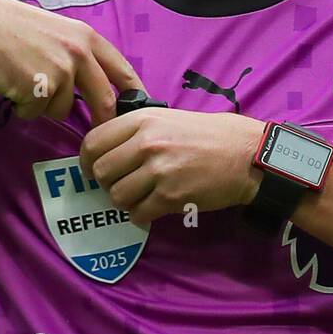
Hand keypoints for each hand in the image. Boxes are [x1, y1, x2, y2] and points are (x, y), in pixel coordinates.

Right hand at [0, 0, 145, 123]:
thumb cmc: (12, 26)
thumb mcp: (57, 29)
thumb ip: (78, 53)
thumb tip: (93, 82)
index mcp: (87, 38)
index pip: (123, 70)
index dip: (134, 93)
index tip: (140, 108)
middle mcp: (79, 54)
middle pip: (104, 100)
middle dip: (101, 121)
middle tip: (95, 133)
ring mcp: (60, 72)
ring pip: (63, 109)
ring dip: (44, 106)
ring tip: (24, 82)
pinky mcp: (38, 90)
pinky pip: (36, 113)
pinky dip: (24, 108)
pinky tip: (11, 86)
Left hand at [79, 108, 265, 227]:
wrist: (246, 154)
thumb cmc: (208, 135)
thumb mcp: (168, 118)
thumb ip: (136, 131)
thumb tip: (106, 151)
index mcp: (142, 120)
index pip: (93, 142)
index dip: (86, 160)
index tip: (92, 169)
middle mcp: (146, 143)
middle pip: (101, 171)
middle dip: (107, 183)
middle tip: (121, 185)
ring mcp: (159, 170)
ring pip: (117, 196)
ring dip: (125, 201)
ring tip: (141, 196)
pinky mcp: (171, 196)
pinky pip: (138, 214)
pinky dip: (141, 216)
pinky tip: (153, 208)